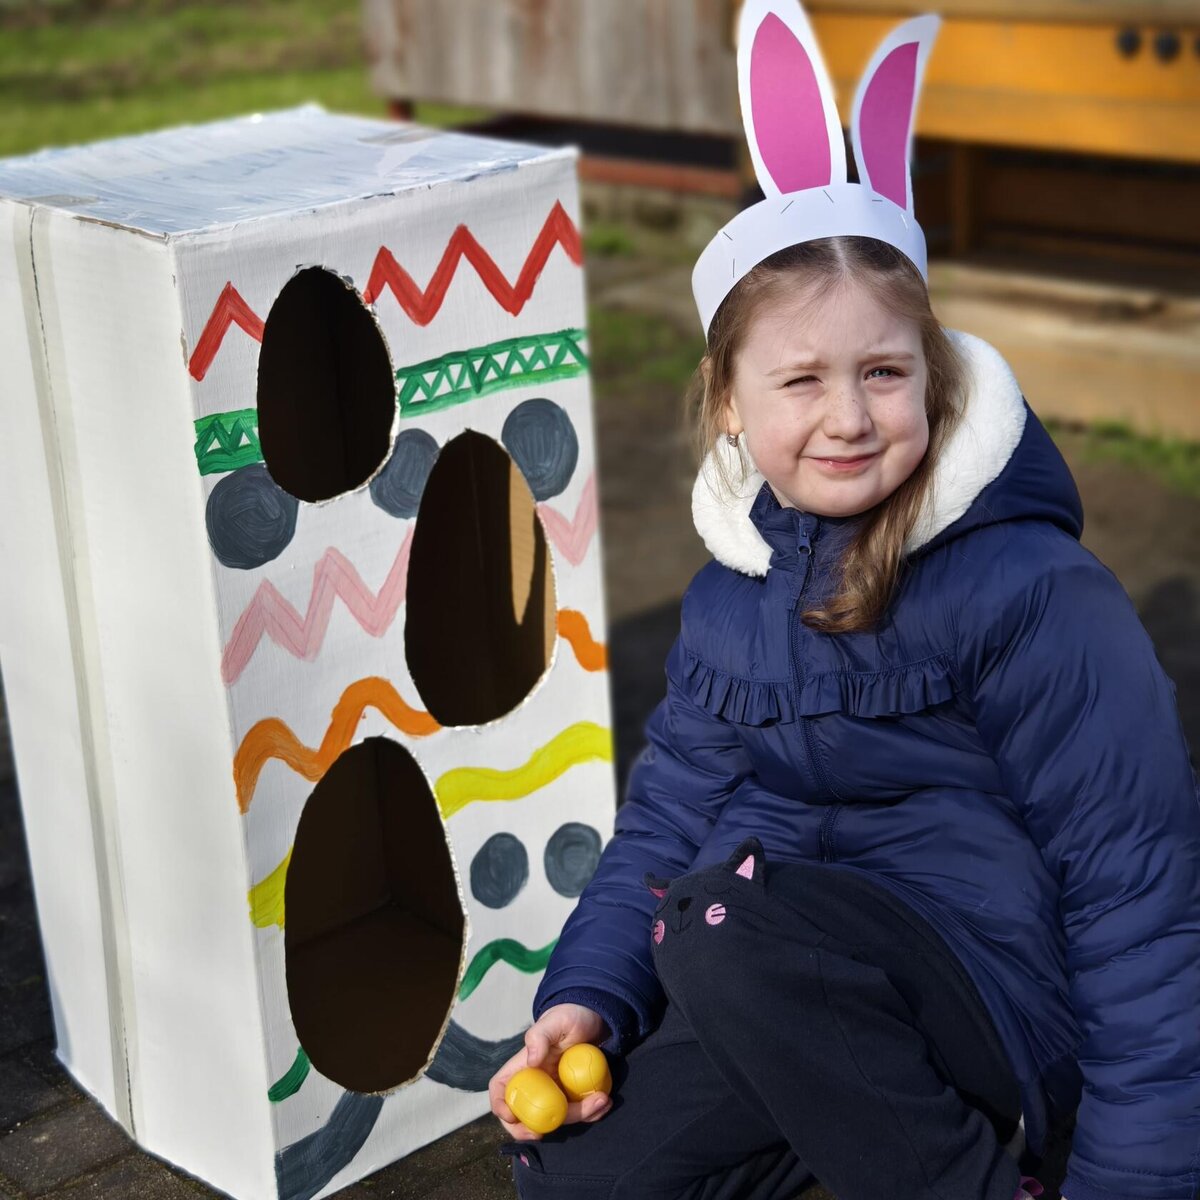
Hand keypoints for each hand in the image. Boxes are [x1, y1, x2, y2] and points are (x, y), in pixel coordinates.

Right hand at [489, 1003, 612, 1140]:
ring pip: (557, 1117)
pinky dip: (591, 1114)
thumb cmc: (569, 1016)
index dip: (500, 1106)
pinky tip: (604, 1101)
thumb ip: (540, 1036)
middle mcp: (535, 1084)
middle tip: (552, 1130)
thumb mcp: (555, 1021)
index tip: (512, 1117)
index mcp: (522, 1067)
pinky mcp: (573, 1097)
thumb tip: (531, 1060)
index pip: (501, 1089)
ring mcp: (554, 1093)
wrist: (595, 1020)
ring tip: (601, 1100)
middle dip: (536, 1129)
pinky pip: (578, 1113)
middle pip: (524, 1115)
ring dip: (579, 1116)